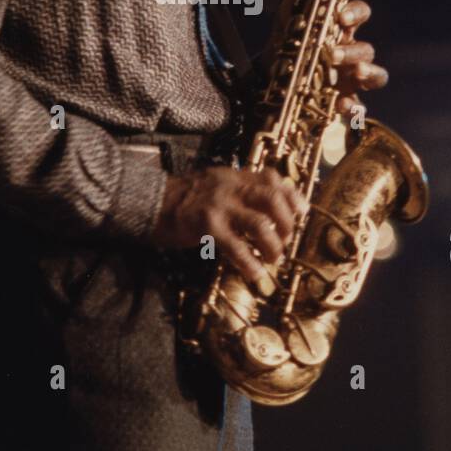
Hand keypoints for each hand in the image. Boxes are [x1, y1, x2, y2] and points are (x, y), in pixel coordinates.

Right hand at [150, 166, 307, 292]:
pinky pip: (237, 247)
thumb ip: (237, 189)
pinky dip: (250, 263)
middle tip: (285, 240)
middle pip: (272, 199)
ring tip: (274, 259)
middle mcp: (230, 187)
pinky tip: (255, 273)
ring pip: (260, 224)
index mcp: (233, 176)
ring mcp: (219, 206)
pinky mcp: (207, 226)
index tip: (302, 212)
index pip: (272, 179)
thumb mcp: (213, 183)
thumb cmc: (182, 197)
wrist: (148, 201)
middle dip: (286, 223)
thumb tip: (264, 207)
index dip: (292, 195)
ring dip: (273, 245)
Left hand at [262, 0, 388, 117]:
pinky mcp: (348, 101)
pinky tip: (343, 106)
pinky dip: (355, 106)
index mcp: (340, 32)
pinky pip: (360, 105)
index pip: (359, 15)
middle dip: (352, 51)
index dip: (356, 13)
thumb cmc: (288, 51)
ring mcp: (353, 79)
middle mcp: (351, 54)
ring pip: (377, 75)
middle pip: (365, 49)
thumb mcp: (283, 33)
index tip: (342, 17)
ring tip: (357, 73)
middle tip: (333, 55)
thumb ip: (288, 14)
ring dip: (370, 72)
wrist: (274, 83)